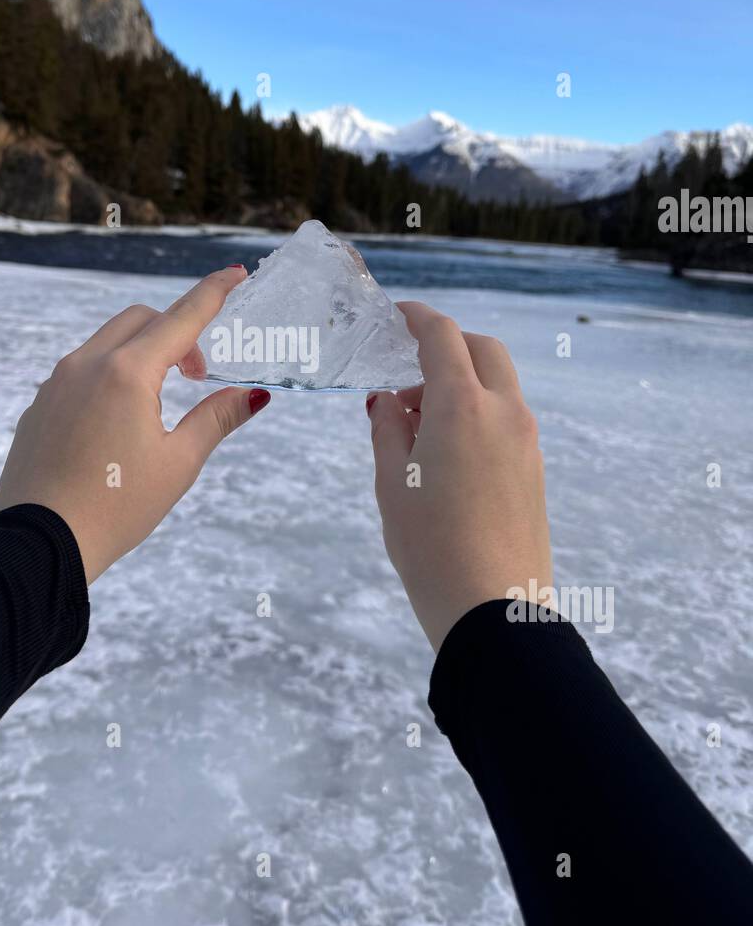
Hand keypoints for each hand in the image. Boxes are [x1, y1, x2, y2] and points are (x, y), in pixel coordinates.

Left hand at [0, 266, 268, 582]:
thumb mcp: (178, 464)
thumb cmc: (115, 507)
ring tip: (156, 406)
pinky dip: (110, 376)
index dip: (213, 293)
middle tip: (196, 377)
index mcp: (128, 373)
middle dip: (175, 334)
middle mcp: (87, 365)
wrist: (37, 544)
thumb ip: (216, 419)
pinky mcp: (38, 406)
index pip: (181, 318)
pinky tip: (116, 426)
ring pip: (107, 343)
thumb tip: (253, 394)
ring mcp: (56, 383)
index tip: (235, 273)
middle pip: (140, 320)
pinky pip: (80, 371)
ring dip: (141, 354)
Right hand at [367, 303, 551, 650]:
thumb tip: (389, 402)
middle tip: (409, 374)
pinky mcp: (536, 470)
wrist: (495, 609)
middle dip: (448, 347)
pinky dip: (478, 414)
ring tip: (418, 427)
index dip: (418, 318)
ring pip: (499, 385)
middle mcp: (504, 411)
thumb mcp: (391, 484)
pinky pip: (507, 420)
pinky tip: (447, 454)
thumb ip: (388, 430)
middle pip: (483, 350)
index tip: (398, 316)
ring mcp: (527, 441)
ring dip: (463, 385)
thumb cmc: (430, 546)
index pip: (443, 337)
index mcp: (462, 404)